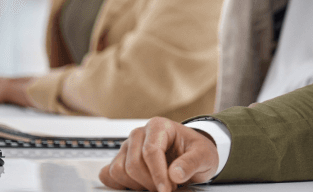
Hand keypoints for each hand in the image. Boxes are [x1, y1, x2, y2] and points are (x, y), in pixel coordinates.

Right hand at [98, 118, 218, 191]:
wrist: (192, 154)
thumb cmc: (196, 151)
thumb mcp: (204, 155)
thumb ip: (191, 163)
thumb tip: (175, 174)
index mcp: (158, 126)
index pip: (150, 151)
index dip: (158, 174)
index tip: (166, 190)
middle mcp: (139, 134)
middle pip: (133, 164)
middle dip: (150, 182)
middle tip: (168, 187)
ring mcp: (127, 148)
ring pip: (118, 171)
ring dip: (137, 185)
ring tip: (156, 184)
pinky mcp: (120, 160)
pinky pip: (108, 175)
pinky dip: (121, 185)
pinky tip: (139, 186)